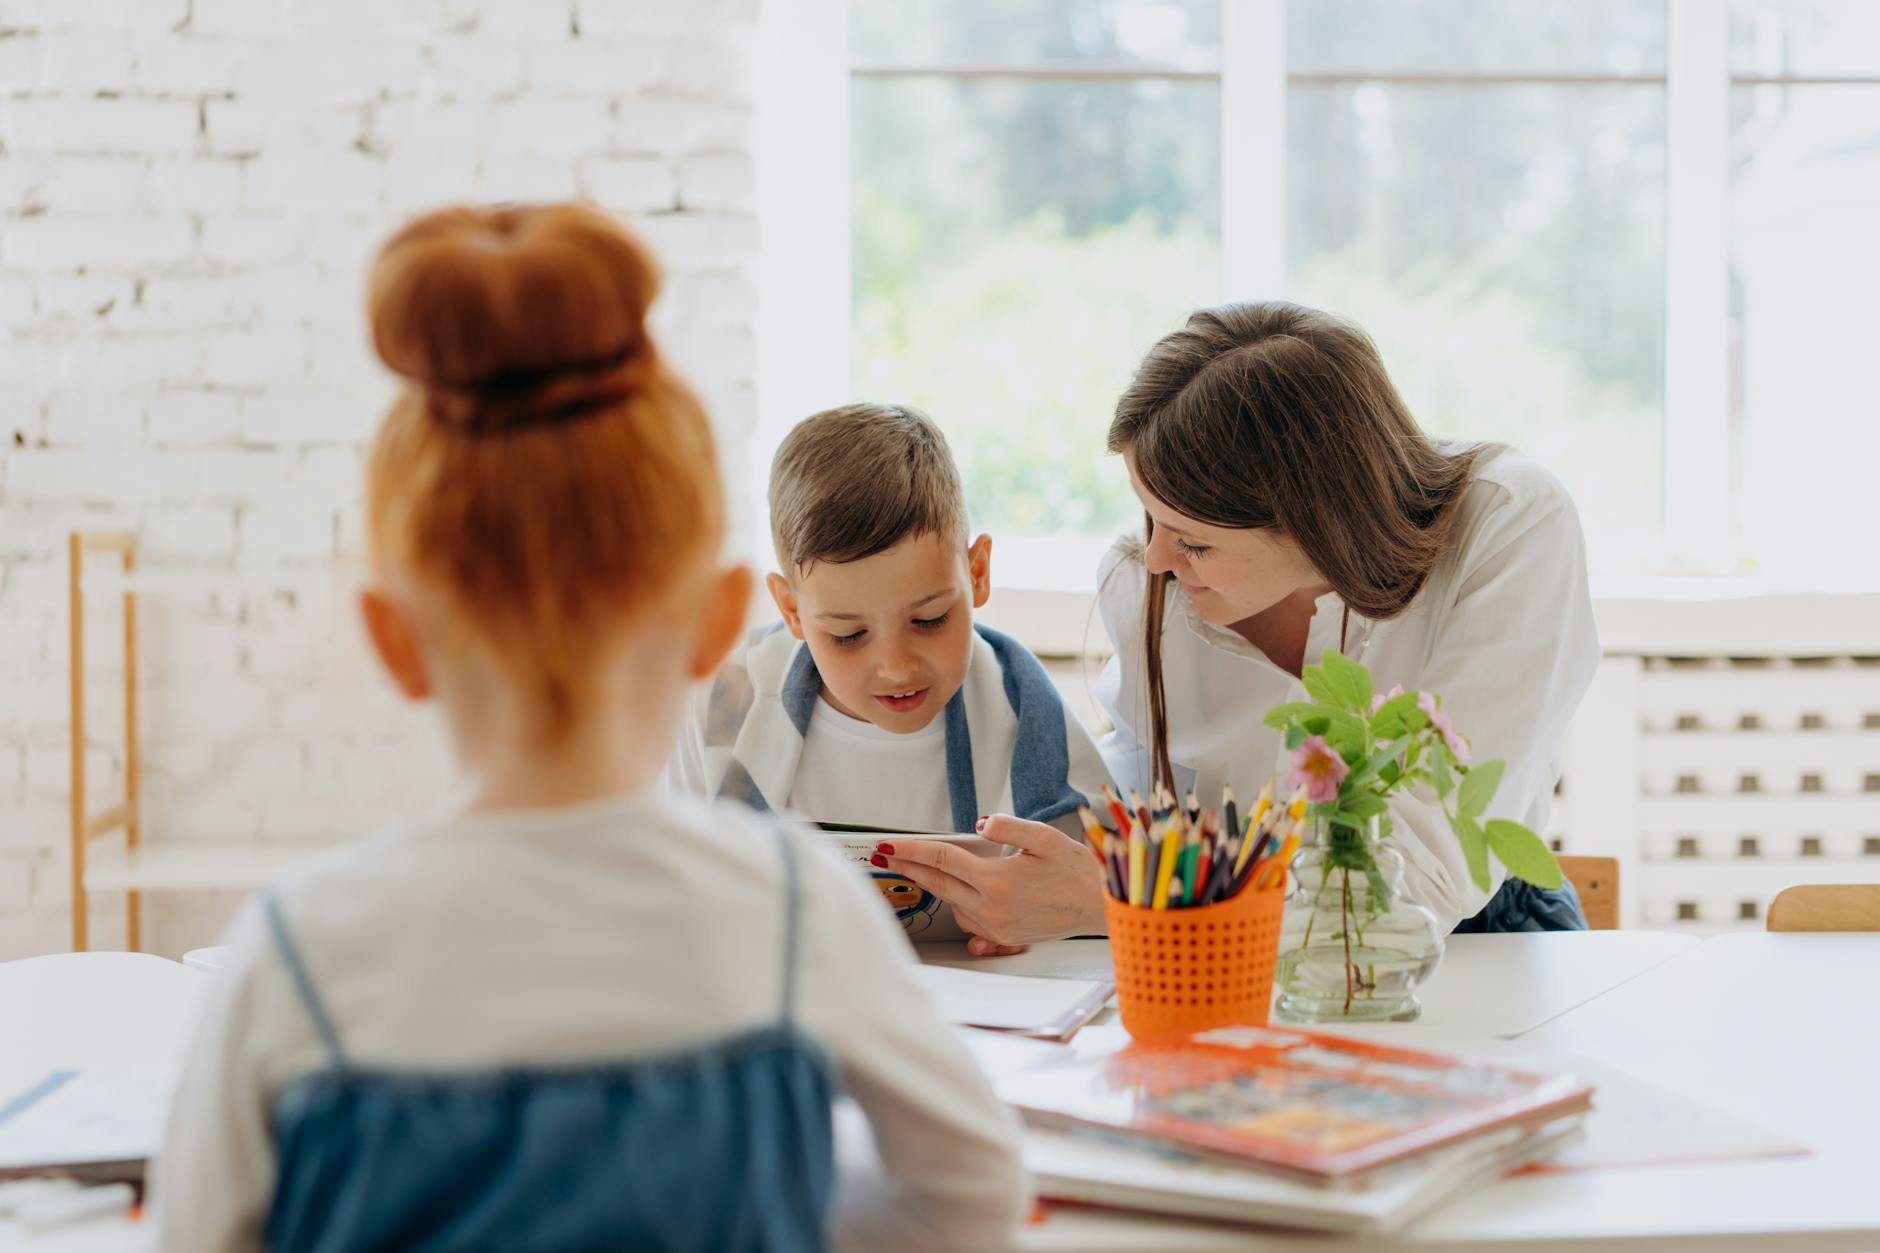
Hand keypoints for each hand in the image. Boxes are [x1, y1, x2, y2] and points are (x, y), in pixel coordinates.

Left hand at [872, 815, 1107, 948]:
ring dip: (938, 886)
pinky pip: (969, 920)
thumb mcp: (1044, 838)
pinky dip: (961, 904)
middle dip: (909, 868)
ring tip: (927, 869)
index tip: (887, 846)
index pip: (941, 859)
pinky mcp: (1004, 937)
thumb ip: (1009, 827)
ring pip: (952, 904)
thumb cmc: (1078, 872)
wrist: (1101, 909)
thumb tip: (981, 825)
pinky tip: (964, 893)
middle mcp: (991, 907)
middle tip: (886, 856)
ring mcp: (996, 926)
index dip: (910, 850)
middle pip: (937, 884)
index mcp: (996, 880)